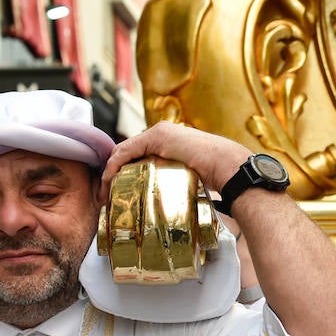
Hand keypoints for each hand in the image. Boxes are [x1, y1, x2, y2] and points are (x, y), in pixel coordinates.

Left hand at [100, 122, 250, 204]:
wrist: (229, 167)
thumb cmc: (219, 176)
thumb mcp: (193, 178)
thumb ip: (179, 182)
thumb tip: (174, 202)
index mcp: (169, 143)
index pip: (137, 155)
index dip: (123, 173)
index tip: (117, 193)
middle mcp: (161, 134)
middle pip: (127, 153)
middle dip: (113, 175)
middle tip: (107, 197)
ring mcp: (158, 133)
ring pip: (122, 152)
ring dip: (109, 173)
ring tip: (105, 194)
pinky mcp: (156, 137)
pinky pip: (125, 152)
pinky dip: (114, 167)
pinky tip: (110, 182)